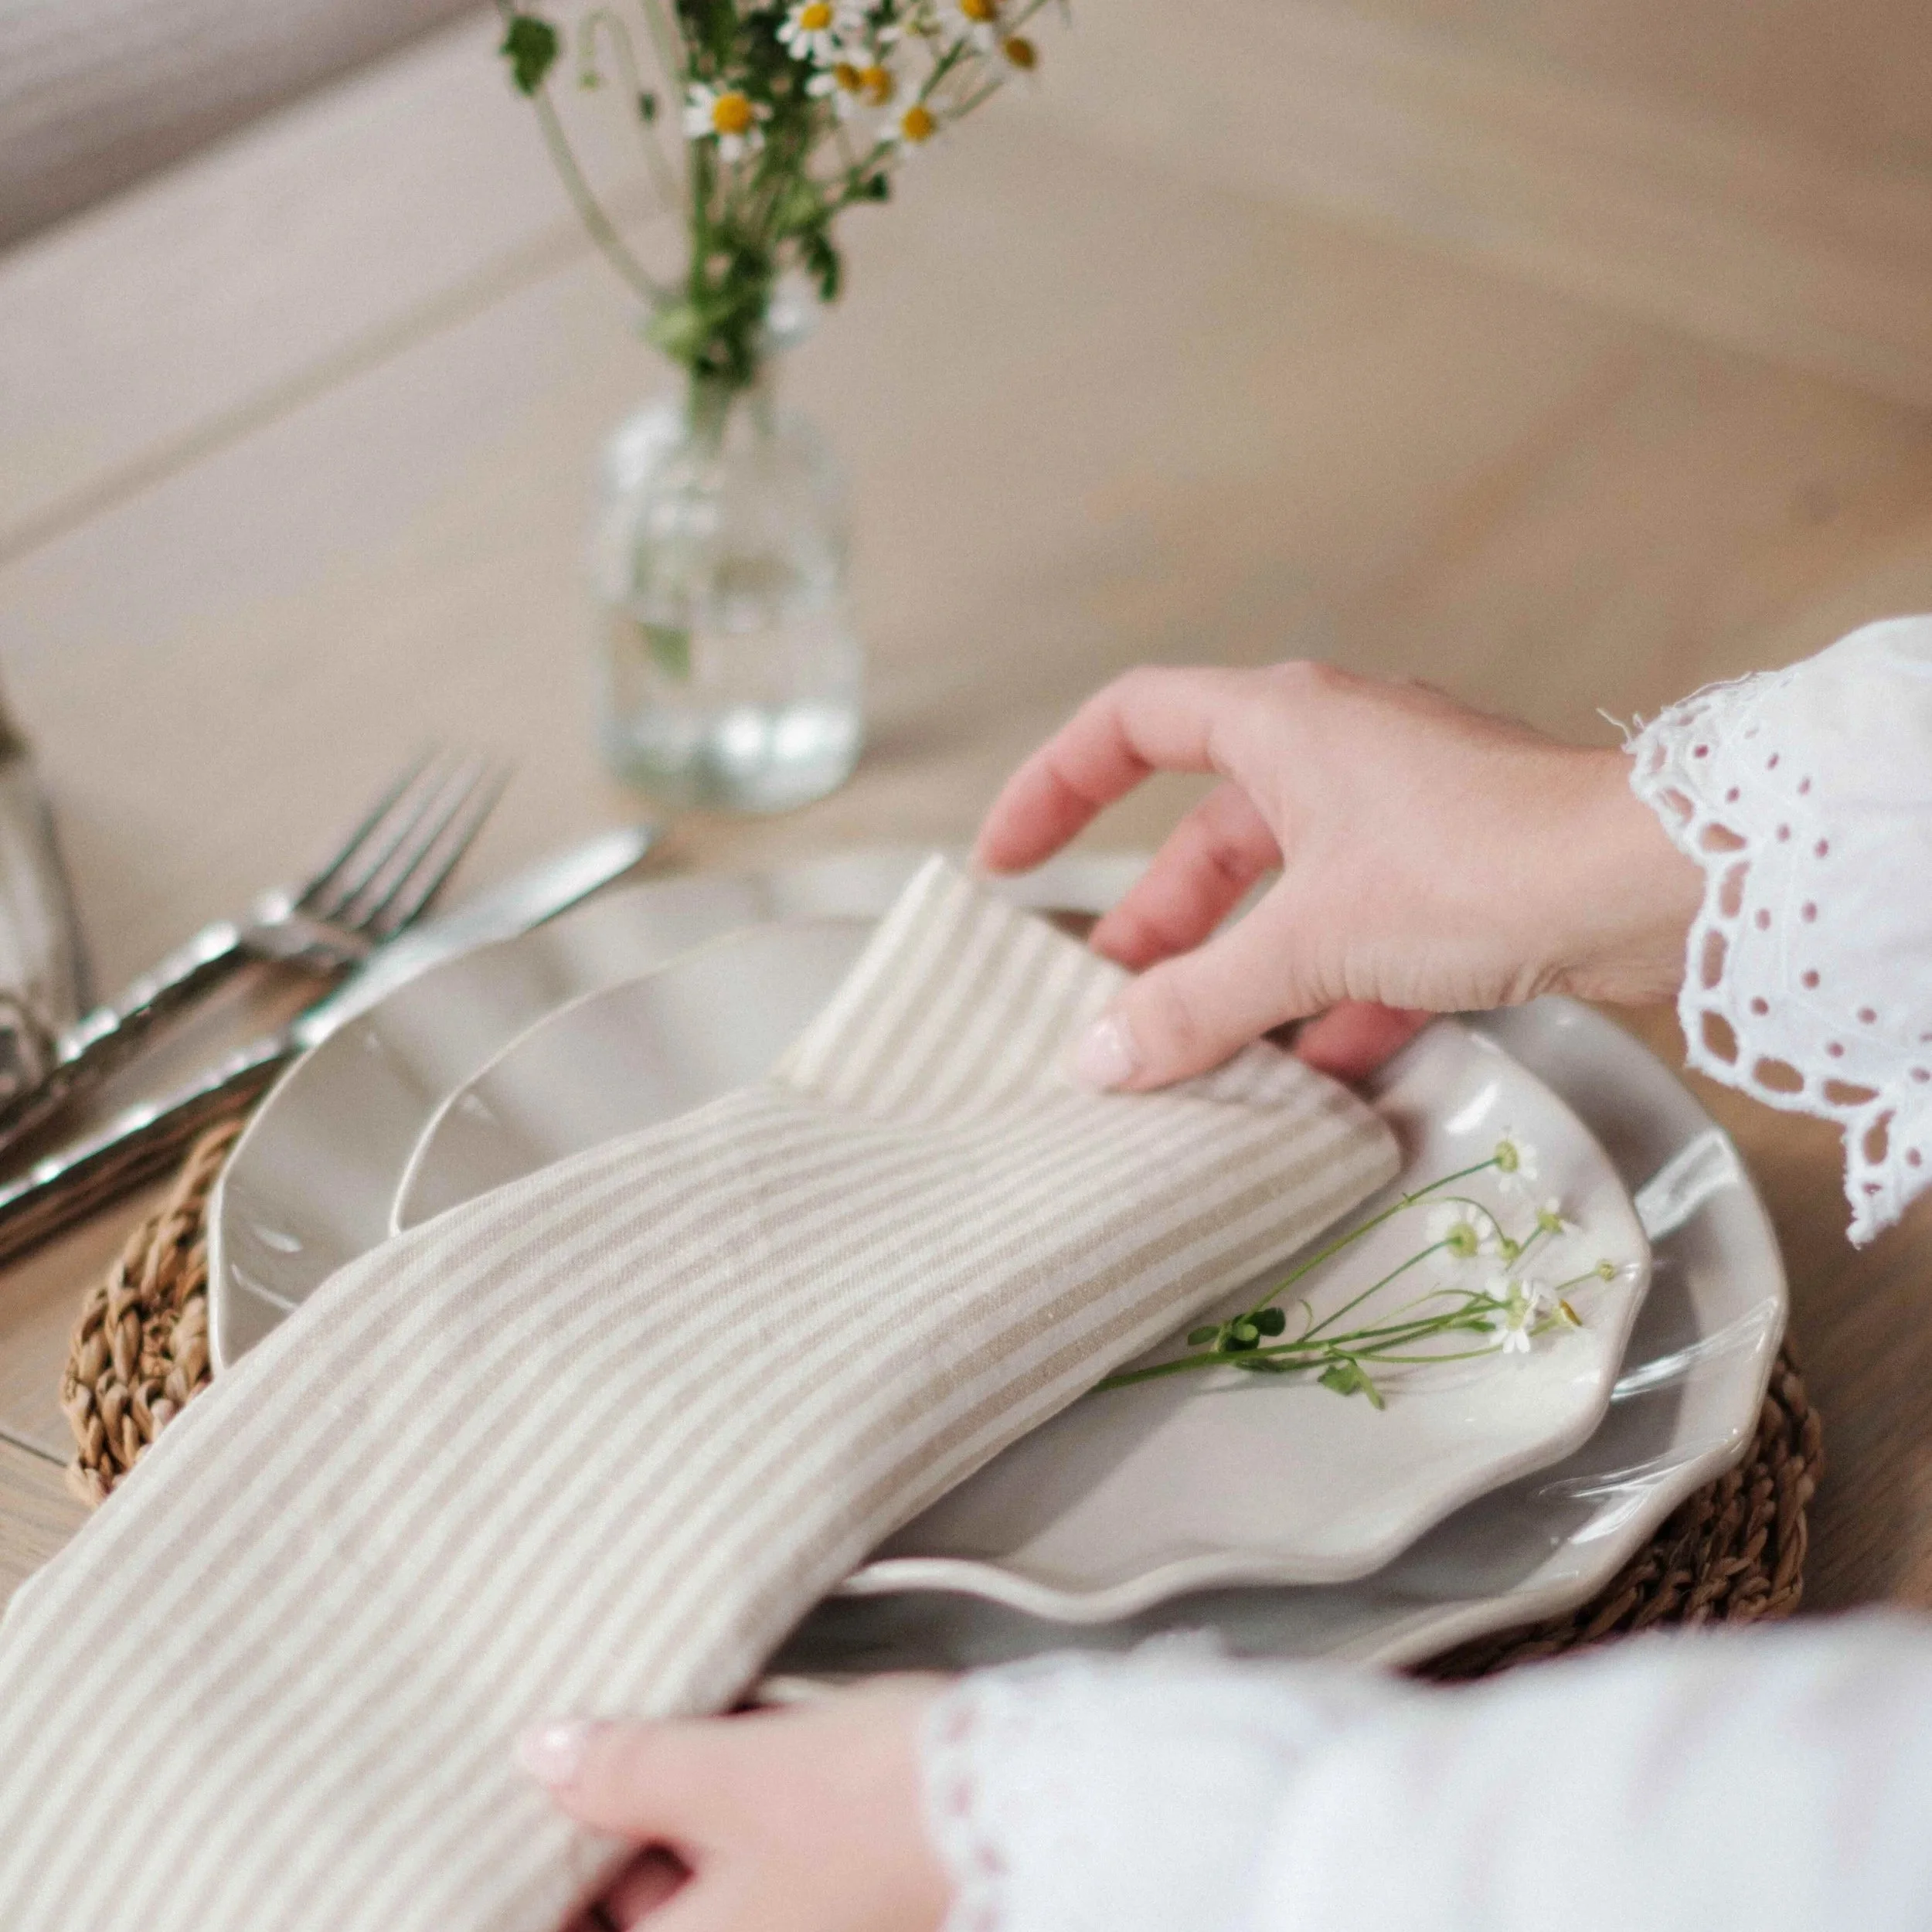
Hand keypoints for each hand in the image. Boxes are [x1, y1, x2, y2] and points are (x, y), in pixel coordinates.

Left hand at [522, 1679, 948, 1931]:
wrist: (1014, 1804)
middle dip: (611, 1844)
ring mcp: (796, 1929)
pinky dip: (725, 1825)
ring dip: (670, 1827)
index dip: (553, 1880)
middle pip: (638, 1913)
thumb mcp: (732, 1773)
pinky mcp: (833, 1905)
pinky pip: (747, 1878)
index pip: (581, 1931)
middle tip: (588, 1757)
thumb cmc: (871, 1804)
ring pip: (695, 1890)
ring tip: (665, 1740)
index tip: (530, 1821)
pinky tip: (735, 1754)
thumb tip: (539, 1755)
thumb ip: (626, 1770)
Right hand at [976, 662, 1701, 1087]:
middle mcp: (1337, 752)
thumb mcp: (1312, 940)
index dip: (1056, 785)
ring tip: (1196, 1061)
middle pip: (1212, 833)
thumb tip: (1097, 1061)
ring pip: (1291, 897)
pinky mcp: (1460, 877)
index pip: (1132, 722)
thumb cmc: (1476, 869)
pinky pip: (1362, 937)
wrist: (1663, 886)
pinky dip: (1329, 1001)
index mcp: (1283, 722)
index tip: (1009, 862)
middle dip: (1160, 925)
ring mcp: (1403, 815)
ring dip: (1244, 976)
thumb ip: (1197, 1002)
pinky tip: (1311, 1080)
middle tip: (1112, 1006)